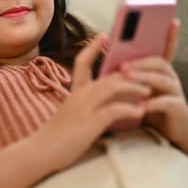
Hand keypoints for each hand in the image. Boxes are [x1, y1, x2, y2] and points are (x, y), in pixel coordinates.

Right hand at [33, 33, 151, 171]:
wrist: (40, 153)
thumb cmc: (56, 136)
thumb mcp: (69, 113)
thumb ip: (84, 104)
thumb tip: (102, 102)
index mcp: (74, 92)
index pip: (82, 63)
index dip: (92, 48)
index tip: (103, 35)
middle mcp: (79, 96)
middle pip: (106, 76)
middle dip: (129, 73)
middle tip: (147, 74)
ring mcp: (84, 109)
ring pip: (112, 88)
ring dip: (133, 88)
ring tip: (148, 91)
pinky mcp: (89, 124)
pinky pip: (113, 110)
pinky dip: (129, 109)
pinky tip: (140, 112)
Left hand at [120, 19, 187, 143]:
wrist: (170, 131)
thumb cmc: (150, 105)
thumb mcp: (138, 86)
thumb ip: (127, 72)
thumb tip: (107, 55)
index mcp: (160, 70)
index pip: (166, 48)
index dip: (170, 35)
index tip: (173, 21)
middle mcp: (170, 77)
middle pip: (158, 62)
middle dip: (140, 61)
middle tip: (122, 65)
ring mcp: (176, 92)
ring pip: (163, 80)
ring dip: (144, 77)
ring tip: (128, 78)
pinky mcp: (178, 109)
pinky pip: (167, 103)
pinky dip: (153, 104)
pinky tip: (140, 106)